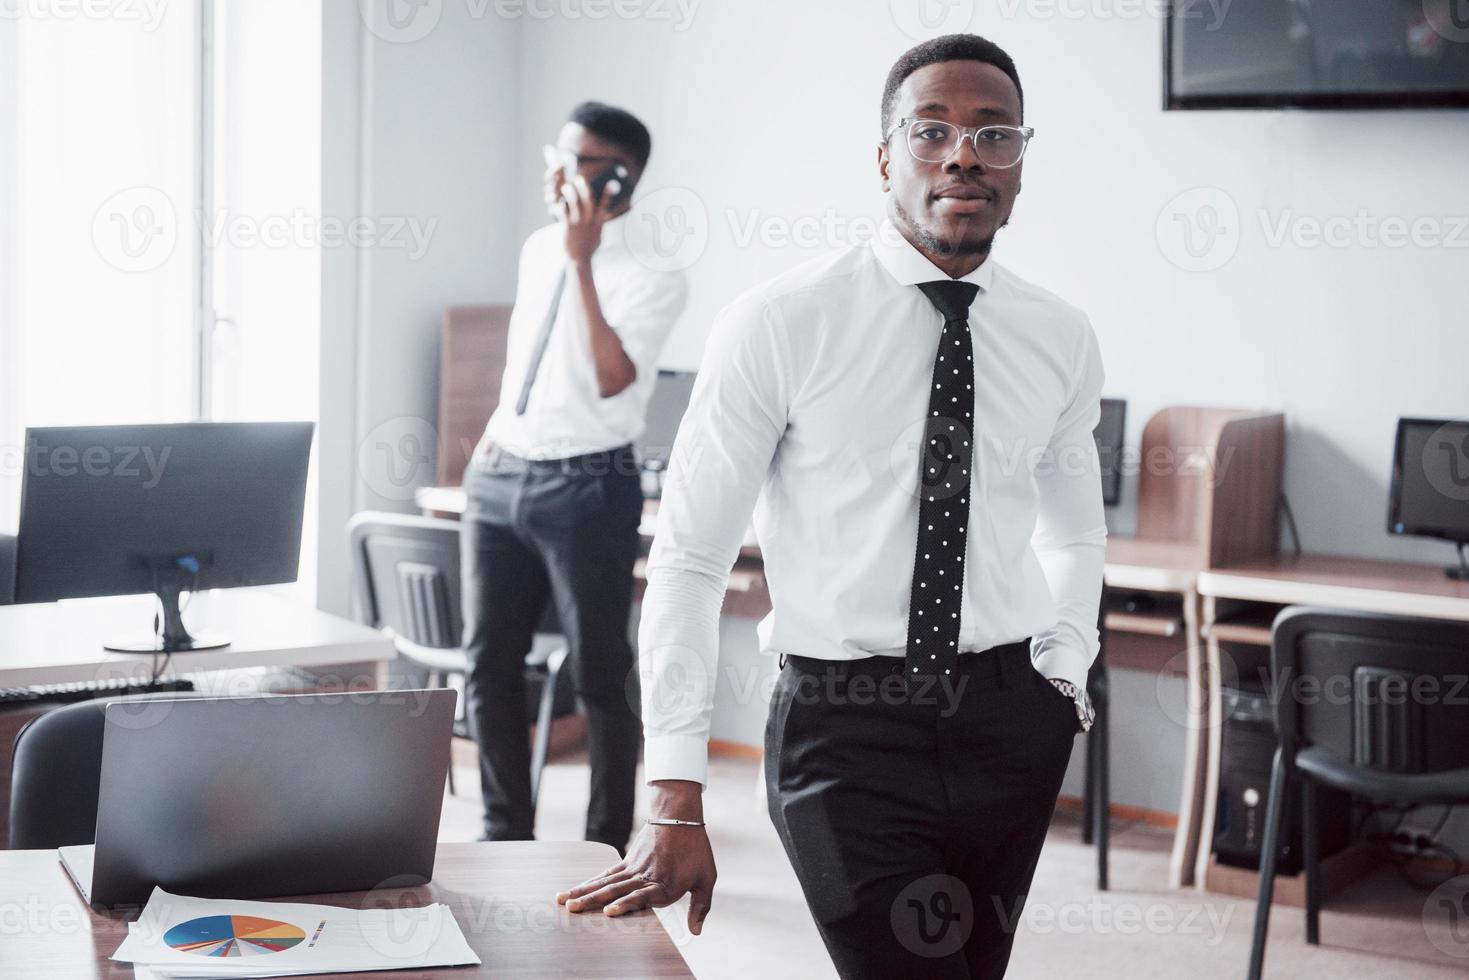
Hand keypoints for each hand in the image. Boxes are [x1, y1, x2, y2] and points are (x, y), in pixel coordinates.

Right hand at [554, 781, 715, 934]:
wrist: (679, 816)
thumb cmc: (696, 849)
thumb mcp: (706, 878)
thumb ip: (701, 906)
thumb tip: (696, 932)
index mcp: (664, 885)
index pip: (641, 896)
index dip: (625, 904)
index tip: (608, 912)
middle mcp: (645, 877)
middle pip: (616, 890)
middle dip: (593, 901)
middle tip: (572, 909)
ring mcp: (633, 868)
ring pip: (605, 882)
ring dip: (583, 891)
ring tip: (563, 900)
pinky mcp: (627, 860)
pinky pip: (606, 873)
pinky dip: (589, 882)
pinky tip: (573, 890)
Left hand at [555, 171, 616, 264]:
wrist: (580, 259)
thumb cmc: (589, 247)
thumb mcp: (599, 235)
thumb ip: (600, 224)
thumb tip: (605, 215)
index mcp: (598, 222)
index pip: (604, 205)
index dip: (608, 194)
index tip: (611, 183)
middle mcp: (589, 220)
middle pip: (588, 199)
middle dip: (584, 187)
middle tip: (579, 178)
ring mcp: (579, 222)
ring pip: (574, 202)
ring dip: (570, 192)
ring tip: (565, 187)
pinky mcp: (568, 226)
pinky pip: (563, 212)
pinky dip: (559, 206)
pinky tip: (556, 204)